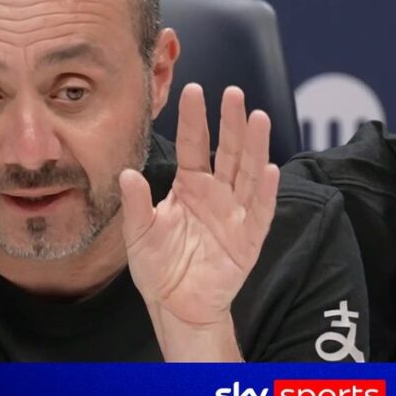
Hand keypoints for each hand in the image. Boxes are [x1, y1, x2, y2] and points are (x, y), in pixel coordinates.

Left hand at [119, 84, 279, 359]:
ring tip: (258, 118)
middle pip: (228, 151)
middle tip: (233, 93)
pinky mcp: (249, 238)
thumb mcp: (139, 234)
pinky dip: (266, 191)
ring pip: (248, 172)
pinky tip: (269, 168)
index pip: (194, 145)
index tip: (194, 89)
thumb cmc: (158, 267)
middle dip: (232, 122)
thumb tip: (126, 174)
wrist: (177, 306)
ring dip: (254, 146)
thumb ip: (136, 205)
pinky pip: (260, 211)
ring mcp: (235, 214)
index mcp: (190, 186)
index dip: (195, 119)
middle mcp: (217, 193)